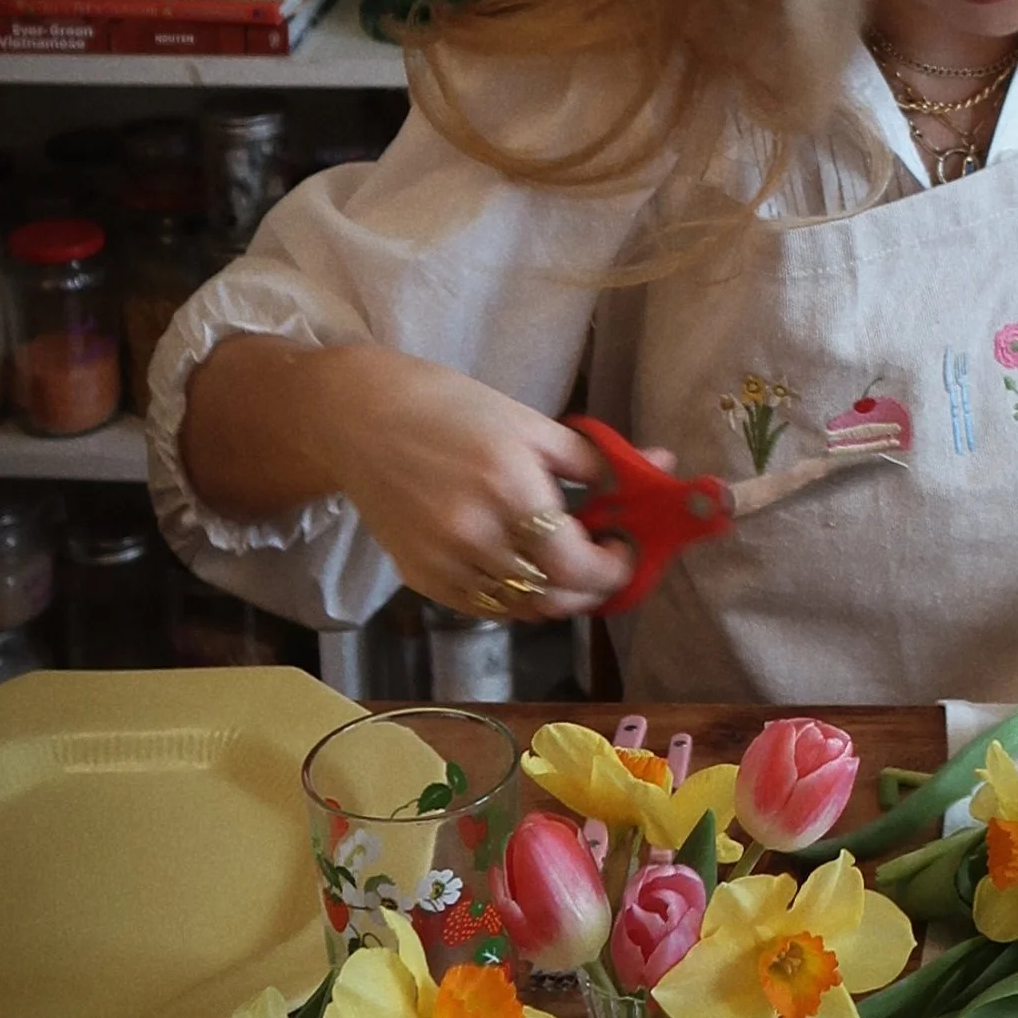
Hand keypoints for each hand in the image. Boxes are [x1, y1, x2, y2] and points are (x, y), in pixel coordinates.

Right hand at [300, 346, 638, 622]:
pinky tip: (524, 565)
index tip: (625, 548)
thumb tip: (660, 467)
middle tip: (604, 561)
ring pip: (523, 609)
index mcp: (510, 488)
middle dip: (593, 587)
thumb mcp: (529, 423)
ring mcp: (444, 563)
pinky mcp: (421, 578)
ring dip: (558, 595)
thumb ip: (596, 459)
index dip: (614, 567)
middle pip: (555, 597)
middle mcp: (476, 535)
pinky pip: (485, 607)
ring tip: (567, 562)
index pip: (578, 565)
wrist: (357, 419)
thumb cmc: (449, 409)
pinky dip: (517, 596)